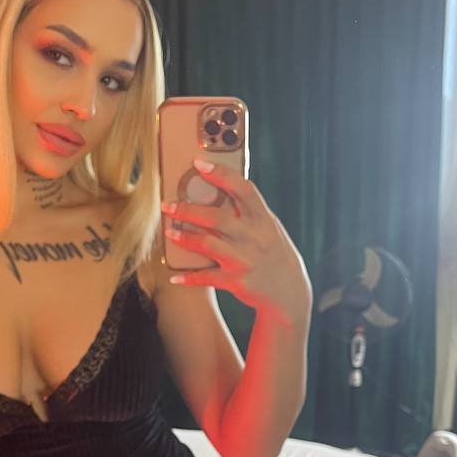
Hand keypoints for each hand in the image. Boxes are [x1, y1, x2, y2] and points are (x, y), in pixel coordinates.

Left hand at [162, 158, 312, 326]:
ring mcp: (245, 261)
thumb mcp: (269, 229)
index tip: (199, 163)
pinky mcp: (237, 282)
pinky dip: (189, 277)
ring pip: (208, 245)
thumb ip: (248, 212)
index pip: (243, 190)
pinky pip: (207, 278)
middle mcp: (255, 238)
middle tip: (167, 205)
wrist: (289, 292)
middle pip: (217, 218)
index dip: (221, 174)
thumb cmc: (274, 254)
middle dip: (188, 210)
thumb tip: (219, 189)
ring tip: (169, 232)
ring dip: (184, 238)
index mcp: (263, 220)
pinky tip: (175, 276)